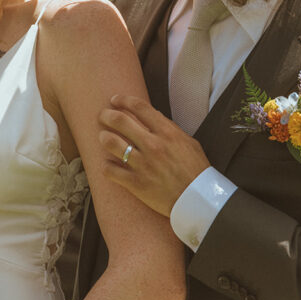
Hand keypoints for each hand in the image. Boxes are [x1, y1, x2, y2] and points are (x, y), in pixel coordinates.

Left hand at [99, 94, 209, 216]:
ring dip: (103, 137)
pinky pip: (110, 170)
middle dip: (106, 115)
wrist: (197, 200)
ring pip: (110, 143)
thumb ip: (169, 128)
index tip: (115, 100)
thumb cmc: (195, 170)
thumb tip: (151, 116)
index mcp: (167, 133)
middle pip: (120, 121)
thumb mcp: (188, 142)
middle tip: (103, 115)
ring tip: (103, 137)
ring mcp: (143, 165)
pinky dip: (106, 165)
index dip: (123, 100)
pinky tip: (108, 164)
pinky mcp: (135, 183)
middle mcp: (153, 145)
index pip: (139, 107)